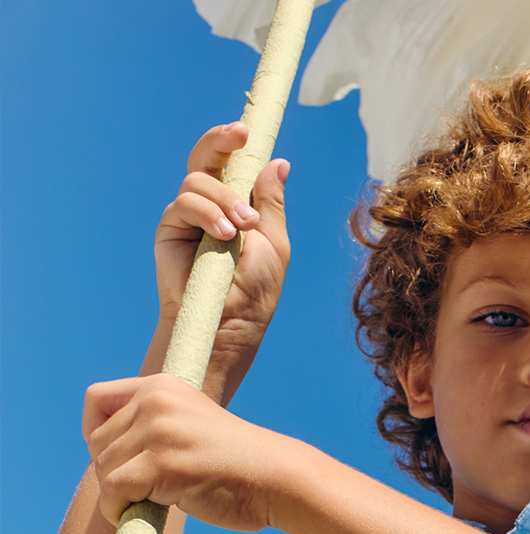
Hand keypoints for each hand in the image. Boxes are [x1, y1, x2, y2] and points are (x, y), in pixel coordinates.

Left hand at [83, 373, 288, 531]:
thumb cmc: (239, 468)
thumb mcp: (192, 427)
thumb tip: (107, 457)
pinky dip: (117, 510)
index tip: (115, 459)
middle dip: (111, 471)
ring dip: (118, 496)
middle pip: (97, 441)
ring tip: (146, 506)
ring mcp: (159, 430)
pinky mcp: (162, 463)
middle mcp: (155, 400)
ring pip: (104, 468)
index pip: (96, 399)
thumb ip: (155, 428)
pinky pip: (114, 490)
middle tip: (140, 492)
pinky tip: (136, 518)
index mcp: (162, 386)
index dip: (95, 433)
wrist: (278, 480)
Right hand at [155, 122, 291, 366]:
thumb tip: (278, 162)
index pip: (232, 163)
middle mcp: (209, 204)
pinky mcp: (170, 227)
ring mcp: (188, 214)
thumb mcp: (273, 242)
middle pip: (206, 155)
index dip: (235, 141)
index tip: (248, 130)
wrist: (229, 324)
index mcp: (235, 204)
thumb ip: (270, 203)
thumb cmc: (255, 290)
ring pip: (198, 179)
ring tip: (241, 230)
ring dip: (224, 198)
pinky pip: (184, 203)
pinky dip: (207, 214)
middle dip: (221, 140)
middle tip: (240, 136)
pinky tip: (224, 236)